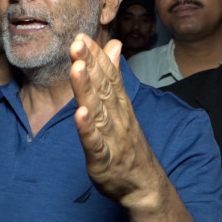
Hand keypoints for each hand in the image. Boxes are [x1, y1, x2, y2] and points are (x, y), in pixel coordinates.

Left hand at [69, 34, 193, 221]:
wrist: (144, 185)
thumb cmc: (128, 143)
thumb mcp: (122, 105)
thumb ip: (114, 75)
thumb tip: (114, 46)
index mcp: (119, 105)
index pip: (108, 76)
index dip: (95, 56)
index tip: (83, 37)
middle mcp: (116, 117)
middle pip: (102, 88)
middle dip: (89, 65)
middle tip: (77, 44)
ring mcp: (111, 138)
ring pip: (97, 110)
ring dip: (87, 89)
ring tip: (78, 68)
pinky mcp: (103, 159)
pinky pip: (95, 143)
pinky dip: (88, 129)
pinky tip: (81, 115)